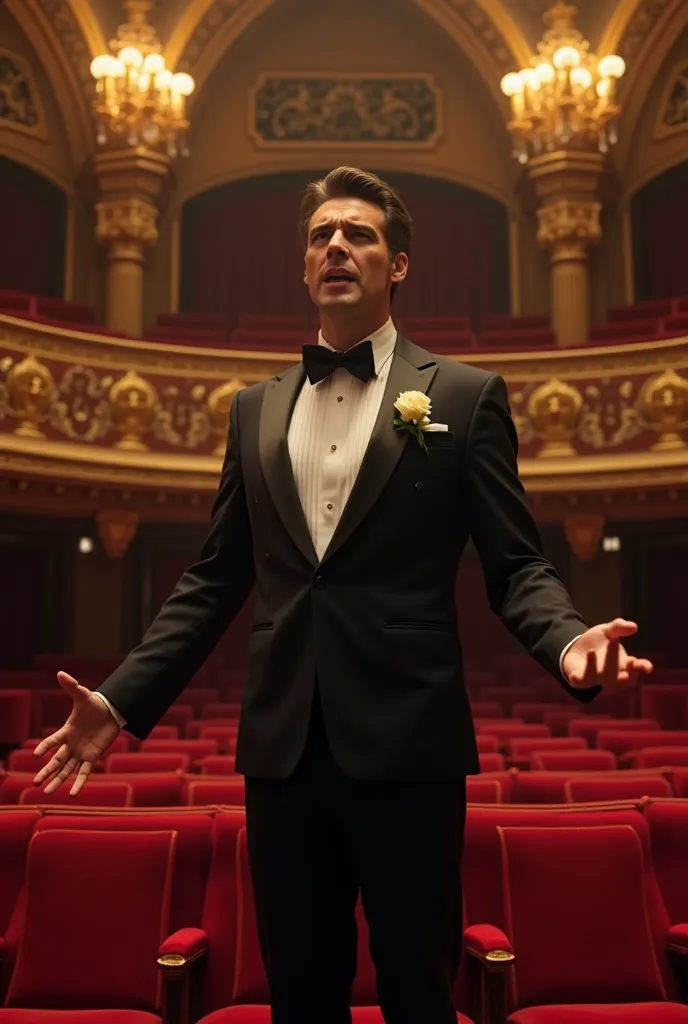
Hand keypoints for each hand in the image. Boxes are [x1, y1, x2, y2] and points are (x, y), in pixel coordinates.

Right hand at [32, 671, 120, 795]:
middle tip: (35, 784)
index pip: (53, 741)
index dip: (45, 747)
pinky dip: (79, 782)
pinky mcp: (93, 756)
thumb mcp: (83, 695)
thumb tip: (60, 673)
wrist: (111, 712)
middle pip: (56, 761)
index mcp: (66, 731)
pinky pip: (85, 772)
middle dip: (46, 772)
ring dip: (58, 781)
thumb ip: (72, 686)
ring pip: (67, 770)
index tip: (36, 755)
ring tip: (47, 793)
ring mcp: (81, 752)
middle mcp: (71, 744)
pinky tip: (72, 794)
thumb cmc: (94, 704)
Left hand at [562, 618, 652, 689]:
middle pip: (623, 679)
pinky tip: (589, 654)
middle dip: (628, 674)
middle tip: (632, 662)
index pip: (636, 669)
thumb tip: (633, 626)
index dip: (642, 668)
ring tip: (593, 651)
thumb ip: (619, 627)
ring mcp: (597, 679)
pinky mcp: (581, 680)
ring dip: (601, 669)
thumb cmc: (596, 642)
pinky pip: (583, 681)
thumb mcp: (608, 631)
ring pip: (603, 680)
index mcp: (622, 664)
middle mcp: (612, 676)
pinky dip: (586, 671)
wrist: (574, 648)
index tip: (647, 666)